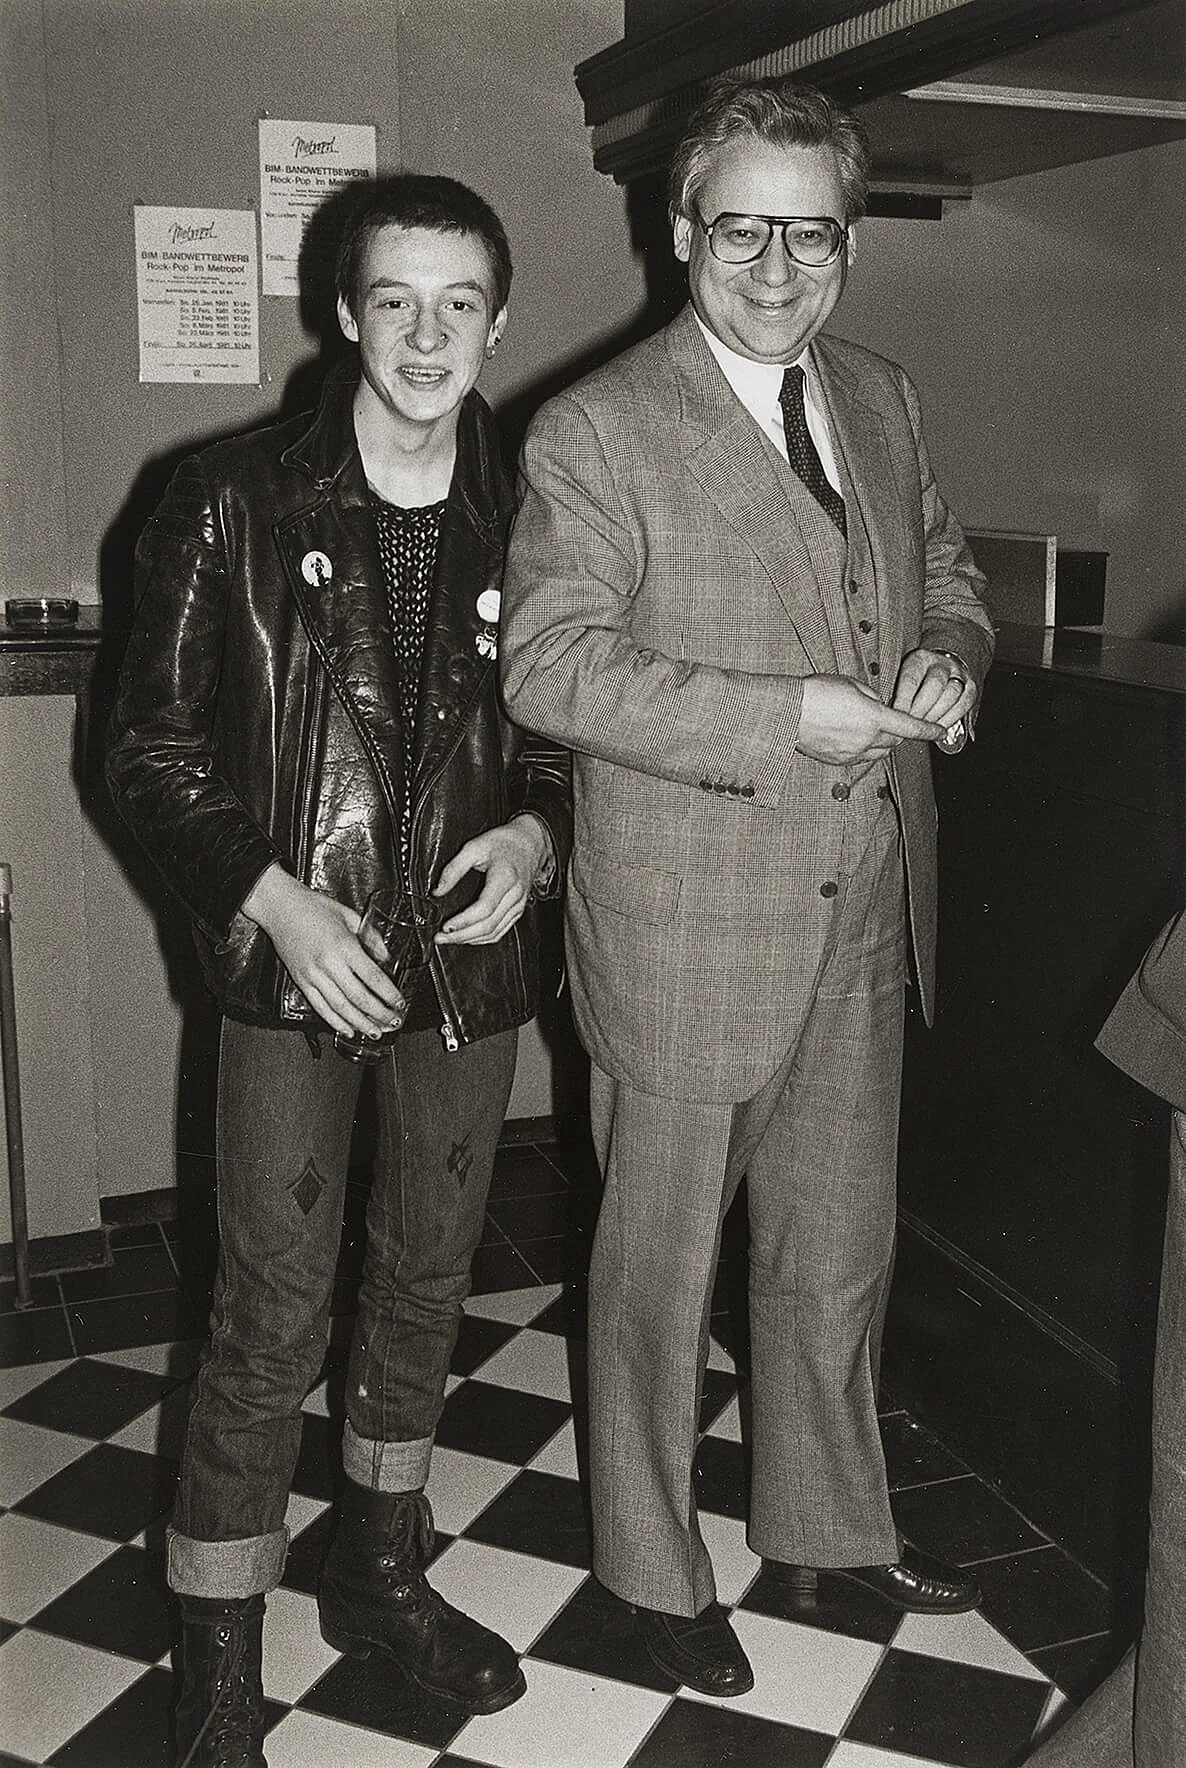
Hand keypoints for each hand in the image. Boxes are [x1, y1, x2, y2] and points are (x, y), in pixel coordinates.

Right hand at [241, 863, 404, 1037]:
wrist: (280, 907)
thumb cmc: (313, 907)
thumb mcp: (349, 915)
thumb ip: (370, 937)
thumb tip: (386, 956)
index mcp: (344, 946)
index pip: (373, 978)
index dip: (389, 994)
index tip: (400, 1003)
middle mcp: (329, 964)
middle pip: (360, 998)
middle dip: (380, 1014)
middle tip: (394, 1021)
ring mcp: (313, 975)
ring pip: (341, 1008)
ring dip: (361, 1023)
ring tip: (376, 1031)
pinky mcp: (301, 981)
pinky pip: (320, 1007)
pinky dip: (335, 1022)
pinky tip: (348, 1029)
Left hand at [433, 816, 547, 945]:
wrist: (529, 842)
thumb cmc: (503, 843)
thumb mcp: (474, 847)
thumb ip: (454, 868)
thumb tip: (438, 891)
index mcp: (505, 877)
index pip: (484, 907)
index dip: (464, 920)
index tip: (446, 926)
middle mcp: (515, 895)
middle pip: (488, 925)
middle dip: (461, 935)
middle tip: (440, 937)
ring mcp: (518, 905)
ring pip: (494, 932)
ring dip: (470, 940)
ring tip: (449, 939)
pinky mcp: (518, 910)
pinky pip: (501, 931)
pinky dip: (483, 939)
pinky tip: (468, 938)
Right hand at [796, 674, 944, 763]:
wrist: (786, 712)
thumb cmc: (816, 692)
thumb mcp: (851, 685)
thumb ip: (873, 698)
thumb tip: (879, 708)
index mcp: (873, 717)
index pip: (910, 726)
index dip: (929, 730)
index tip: (940, 731)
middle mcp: (866, 739)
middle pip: (894, 741)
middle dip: (899, 733)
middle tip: (895, 723)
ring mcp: (852, 753)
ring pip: (878, 752)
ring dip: (881, 742)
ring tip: (870, 729)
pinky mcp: (839, 761)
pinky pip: (860, 758)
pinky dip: (863, 749)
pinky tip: (852, 737)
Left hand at [892, 648, 976, 733]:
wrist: (941, 668)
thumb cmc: (914, 680)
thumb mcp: (901, 678)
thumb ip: (896, 693)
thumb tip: (890, 715)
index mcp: (919, 659)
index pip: (911, 678)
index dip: (904, 699)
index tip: (898, 715)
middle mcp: (941, 663)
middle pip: (934, 685)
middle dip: (922, 709)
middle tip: (912, 725)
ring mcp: (958, 674)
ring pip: (952, 694)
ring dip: (937, 715)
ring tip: (924, 728)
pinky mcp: (971, 686)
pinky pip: (965, 702)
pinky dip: (951, 718)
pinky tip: (940, 728)